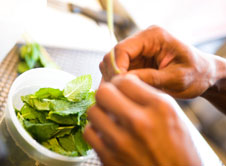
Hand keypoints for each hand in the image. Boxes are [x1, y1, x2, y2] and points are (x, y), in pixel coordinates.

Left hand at [84, 75, 200, 165]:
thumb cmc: (180, 151)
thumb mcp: (175, 117)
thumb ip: (149, 98)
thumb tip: (126, 85)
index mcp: (160, 108)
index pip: (124, 80)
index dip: (120, 82)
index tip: (121, 88)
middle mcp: (139, 122)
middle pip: (103, 92)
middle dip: (107, 93)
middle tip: (112, 100)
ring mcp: (122, 142)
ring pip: (93, 111)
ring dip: (100, 112)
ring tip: (109, 117)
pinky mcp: (109, 158)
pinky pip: (89, 133)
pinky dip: (95, 131)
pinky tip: (106, 133)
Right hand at [100, 26, 216, 98]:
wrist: (203, 75)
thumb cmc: (196, 74)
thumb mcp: (177, 78)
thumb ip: (150, 78)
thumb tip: (123, 81)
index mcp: (153, 37)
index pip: (122, 49)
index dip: (116, 68)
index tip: (119, 87)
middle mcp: (142, 40)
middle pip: (113, 55)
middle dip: (113, 74)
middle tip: (119, 94)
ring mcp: (138, 51)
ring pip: (112, 63)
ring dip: (114, 79)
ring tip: (122, 94)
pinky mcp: (136, 62)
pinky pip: (118, 70)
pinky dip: (118, 81)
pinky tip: (125, 92)